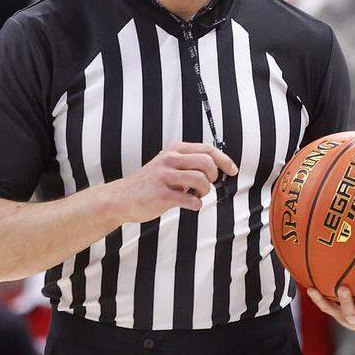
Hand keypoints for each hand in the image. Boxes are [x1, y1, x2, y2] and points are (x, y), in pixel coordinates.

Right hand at [111, 142, 237, 221]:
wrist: (121, 198)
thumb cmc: (151, 183)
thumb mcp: (168, 164)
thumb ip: (189, 162)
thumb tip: (218, 168)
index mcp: (174, 149)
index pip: (208, 150)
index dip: (225, 160)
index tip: (233, 170)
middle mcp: (170, 159)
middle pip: (207, 163)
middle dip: (214, 177)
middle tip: (207, 185)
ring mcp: (165, 177)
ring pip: (201, 180)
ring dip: (205, 191)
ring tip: (197, 195)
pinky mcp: (162, 195)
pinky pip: (190, 200)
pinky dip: (196, 204)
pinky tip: (190, 205)